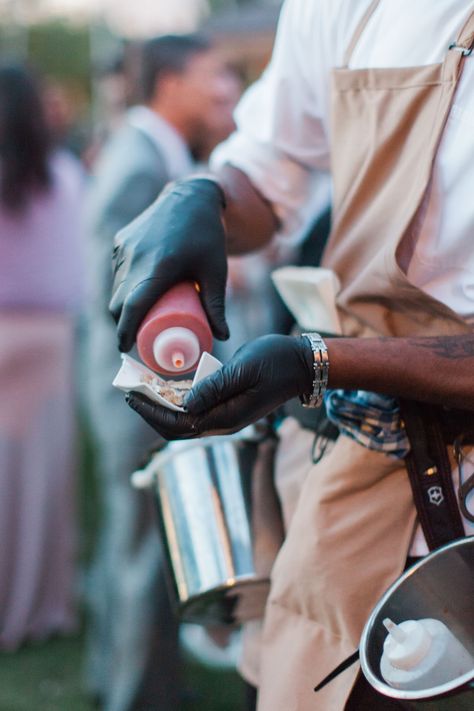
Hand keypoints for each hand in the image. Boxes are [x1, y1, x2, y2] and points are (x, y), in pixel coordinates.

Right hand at [109, 177, 228, 351]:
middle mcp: (137, 256)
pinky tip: (132, 294)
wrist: (191, 197)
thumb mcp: (216, 272)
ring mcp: (125, 247)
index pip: (132, 307)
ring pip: (116, 287)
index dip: (125, 331)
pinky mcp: (121, 241)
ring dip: (122, 306)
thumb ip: (217, 306)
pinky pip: (117, 272)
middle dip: (123, 324)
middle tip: (137, 337)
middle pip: (119, 302)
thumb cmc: (207, 237)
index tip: (125, 348)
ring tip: (136, 319)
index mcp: (159, 266)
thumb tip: (223, 338)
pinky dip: (122, 287)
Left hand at [125, 334, 313, 438]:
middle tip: (130, 392)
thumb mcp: (244, 369)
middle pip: (176, 428)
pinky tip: (165, 387)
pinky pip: (195, 410)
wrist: (302, 365)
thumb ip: (215, 387)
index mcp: (226, 418)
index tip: (131, 396)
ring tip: (142, 388)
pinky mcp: (226, 406)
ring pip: (184, 420)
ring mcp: (225, 416)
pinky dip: (176, 401)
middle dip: (150, 413)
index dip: (150, 413)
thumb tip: (185, 404)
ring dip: (161, 407)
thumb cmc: (276, 362)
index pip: (177, 424)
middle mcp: (222, 423)